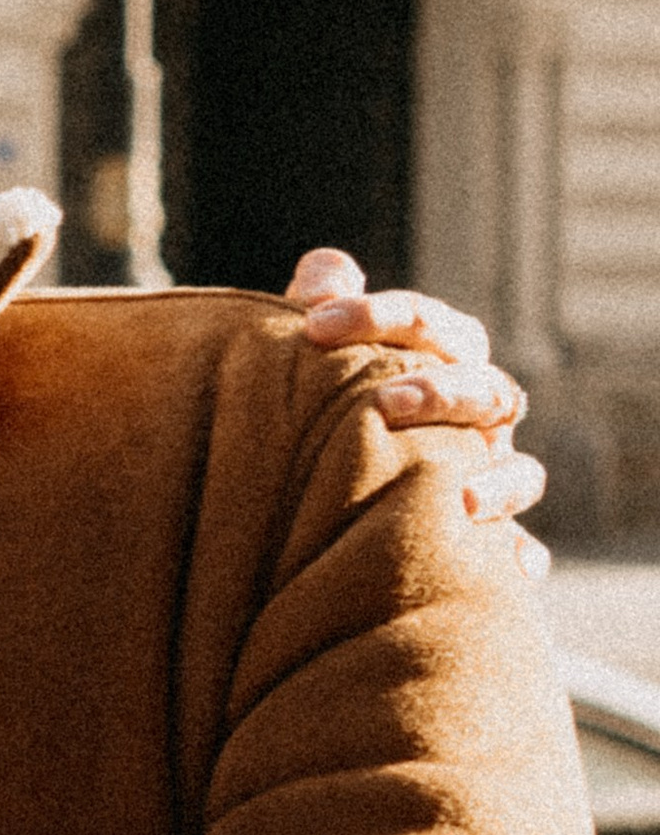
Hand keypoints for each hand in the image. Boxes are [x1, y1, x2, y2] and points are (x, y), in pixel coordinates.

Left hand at [284, 250, 546, 577]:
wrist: (318, 500)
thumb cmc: (324, 410)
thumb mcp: (314, 358)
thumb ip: (321, 306)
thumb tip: (327, 268)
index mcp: (440, 363)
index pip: (429, 325)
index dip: (381, 316)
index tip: (313, 325)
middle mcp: (476, 418)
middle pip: (485, 390)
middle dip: (440, 392)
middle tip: (382, 404)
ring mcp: (488, 476)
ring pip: (522, 470)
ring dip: (496, 479)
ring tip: (458, 497)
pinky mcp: (488, 541)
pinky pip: (522, 550)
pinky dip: (519, 554)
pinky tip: (508, 566)